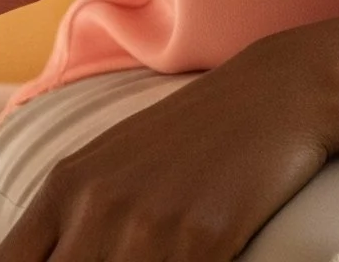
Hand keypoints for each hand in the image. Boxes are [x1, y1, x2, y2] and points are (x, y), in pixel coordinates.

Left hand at [0, 12, 338, 261]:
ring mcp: (147, 225)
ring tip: (159, 256)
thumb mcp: (110, 166)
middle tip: (124, 260)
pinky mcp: (199, 241)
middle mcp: (96, 206)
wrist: (273, 93)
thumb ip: (65, 225)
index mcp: (64, 185)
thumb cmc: (189, 137)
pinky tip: (195, 260)